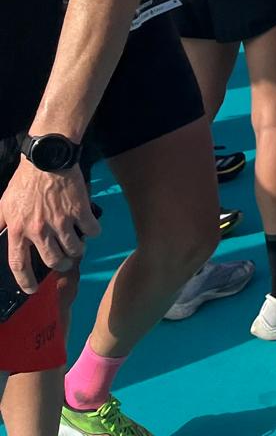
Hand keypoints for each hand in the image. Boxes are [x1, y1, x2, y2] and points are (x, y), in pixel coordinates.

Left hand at [0, 160, 98, 292]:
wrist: (47, 159)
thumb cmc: (24, 182)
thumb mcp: (3, 205)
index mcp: (18, 230)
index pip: (19, 264)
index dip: (26, 281)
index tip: (32, 289)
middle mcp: (39, 230)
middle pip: (53, 260)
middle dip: (60, 265)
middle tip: (62, 262)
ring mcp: (62, 221)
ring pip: (75, 249)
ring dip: (77, 251)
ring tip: (78, 246)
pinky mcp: (80, 211)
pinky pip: (92, 230)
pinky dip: (93, 232)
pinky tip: (91, 228)